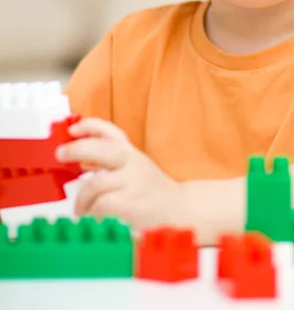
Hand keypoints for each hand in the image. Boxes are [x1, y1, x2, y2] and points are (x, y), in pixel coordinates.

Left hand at [55, 118, 182, 230]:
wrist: (182, 211)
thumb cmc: (154, 193)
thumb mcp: (135, 170)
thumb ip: (110, 164)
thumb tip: (81, 160)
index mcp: (133, 154)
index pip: (112, 132)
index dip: (90, 126)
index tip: (73, 129)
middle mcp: (134, 163)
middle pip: (101, 149)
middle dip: (76, 149)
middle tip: (61, 155)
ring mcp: (134, 182)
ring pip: (95, 184)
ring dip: (82, 199)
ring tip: (82, 209)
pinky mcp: (131, 204)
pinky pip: (101, 205)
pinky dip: (93, 213)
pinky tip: (95, 218)